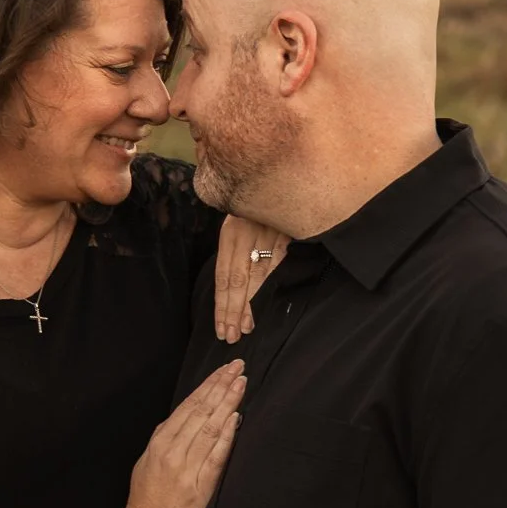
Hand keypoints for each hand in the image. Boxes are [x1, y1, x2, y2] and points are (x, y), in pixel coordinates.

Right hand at [122, 362, 244, 507]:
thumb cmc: (145, 503)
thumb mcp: (145, 465)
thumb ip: (161, 442)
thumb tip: (175, 421)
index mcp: (159, 443)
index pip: (188, 406)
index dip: (208, 385)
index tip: (223, 369)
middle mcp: (172, 451)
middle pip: (201, 410)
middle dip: (221, 385)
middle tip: (238, 365)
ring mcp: (185, 468)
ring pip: (209, 427)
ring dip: (227, 402)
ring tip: (241, 382)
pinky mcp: (198, 487)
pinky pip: (215, 456)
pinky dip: (226, 435)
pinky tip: (236, 417)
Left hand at [214, 218, 288, 342]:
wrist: (275, 172)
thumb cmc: (255, 206)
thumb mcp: (240, 224)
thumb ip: (237, 251)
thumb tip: (234, 286)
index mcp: (229, 234)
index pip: (222, 276)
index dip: (221, 303)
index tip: (220, 326)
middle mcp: (244, 235)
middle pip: (236, 280)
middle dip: (232, 310)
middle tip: (230, 335)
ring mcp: (265, 235)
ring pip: (256, 277)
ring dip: (250, 304)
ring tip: (245, 327)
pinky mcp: (286, 234)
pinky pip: (277, 264)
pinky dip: (271, 285)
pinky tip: (266, 303)